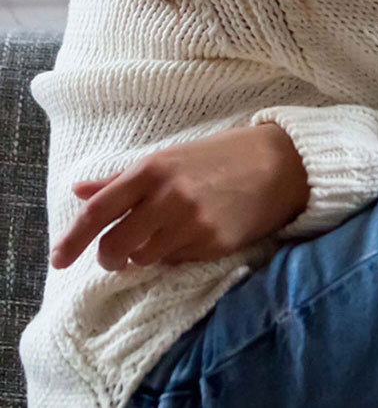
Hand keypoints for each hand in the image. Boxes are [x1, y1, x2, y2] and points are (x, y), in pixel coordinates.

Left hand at [49, 123, 309, 270]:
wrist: (279, 163)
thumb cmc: (221, 156)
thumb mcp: (169, 158)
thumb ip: (122, 179)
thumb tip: (80, 190)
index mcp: (152, 170)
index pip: (99, 210)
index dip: (73, 238)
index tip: (58, 259)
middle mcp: (167, 197)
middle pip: (115, 246)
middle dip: (110, 257)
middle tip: (116, 255)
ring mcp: (190, 223)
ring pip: (144, 259)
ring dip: (145, 254)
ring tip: (166, 234)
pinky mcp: (212, 244)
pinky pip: (176, 262)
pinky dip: (175, 254)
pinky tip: (193, 234)